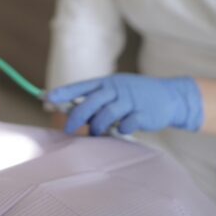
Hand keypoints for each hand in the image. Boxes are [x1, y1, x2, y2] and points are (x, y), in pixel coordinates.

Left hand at [45, 74, 202, 135]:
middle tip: (68, 129)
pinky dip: (121, 130)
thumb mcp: (116, 90)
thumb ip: (97, 100)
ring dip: (98, 127)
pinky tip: (122, 130)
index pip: (80, 87)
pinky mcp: (142, 114)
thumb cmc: (136, 95)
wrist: (170, 96)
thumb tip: (73, 112)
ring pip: (105, 116)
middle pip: (90, 104)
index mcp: (107, 82)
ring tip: (97, 132)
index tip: (46, 98)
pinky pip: (125, 125)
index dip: (62, 93)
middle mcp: (116, 89)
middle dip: (76, 118)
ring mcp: (130, 101)